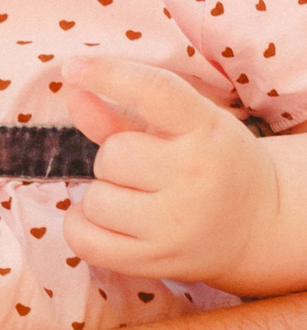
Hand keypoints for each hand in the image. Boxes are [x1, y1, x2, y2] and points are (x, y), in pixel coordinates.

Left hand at [66, 58, 280, 289]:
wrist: (257, 225)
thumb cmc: (211, 165)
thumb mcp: (186, 129)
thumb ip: (123, 114)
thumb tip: (73, 92)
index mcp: (206, 129)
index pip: (155, 90)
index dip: (109, 74)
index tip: (71, 68)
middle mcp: (195, 174)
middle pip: (112, 155)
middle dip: (115, 160)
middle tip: (145, 170)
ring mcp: (176, 224)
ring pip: (95, 200)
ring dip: (102, 196)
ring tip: (136, 199)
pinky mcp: (156, 261)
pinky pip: (84, 240)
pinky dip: (82, 227)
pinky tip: (109, 221)